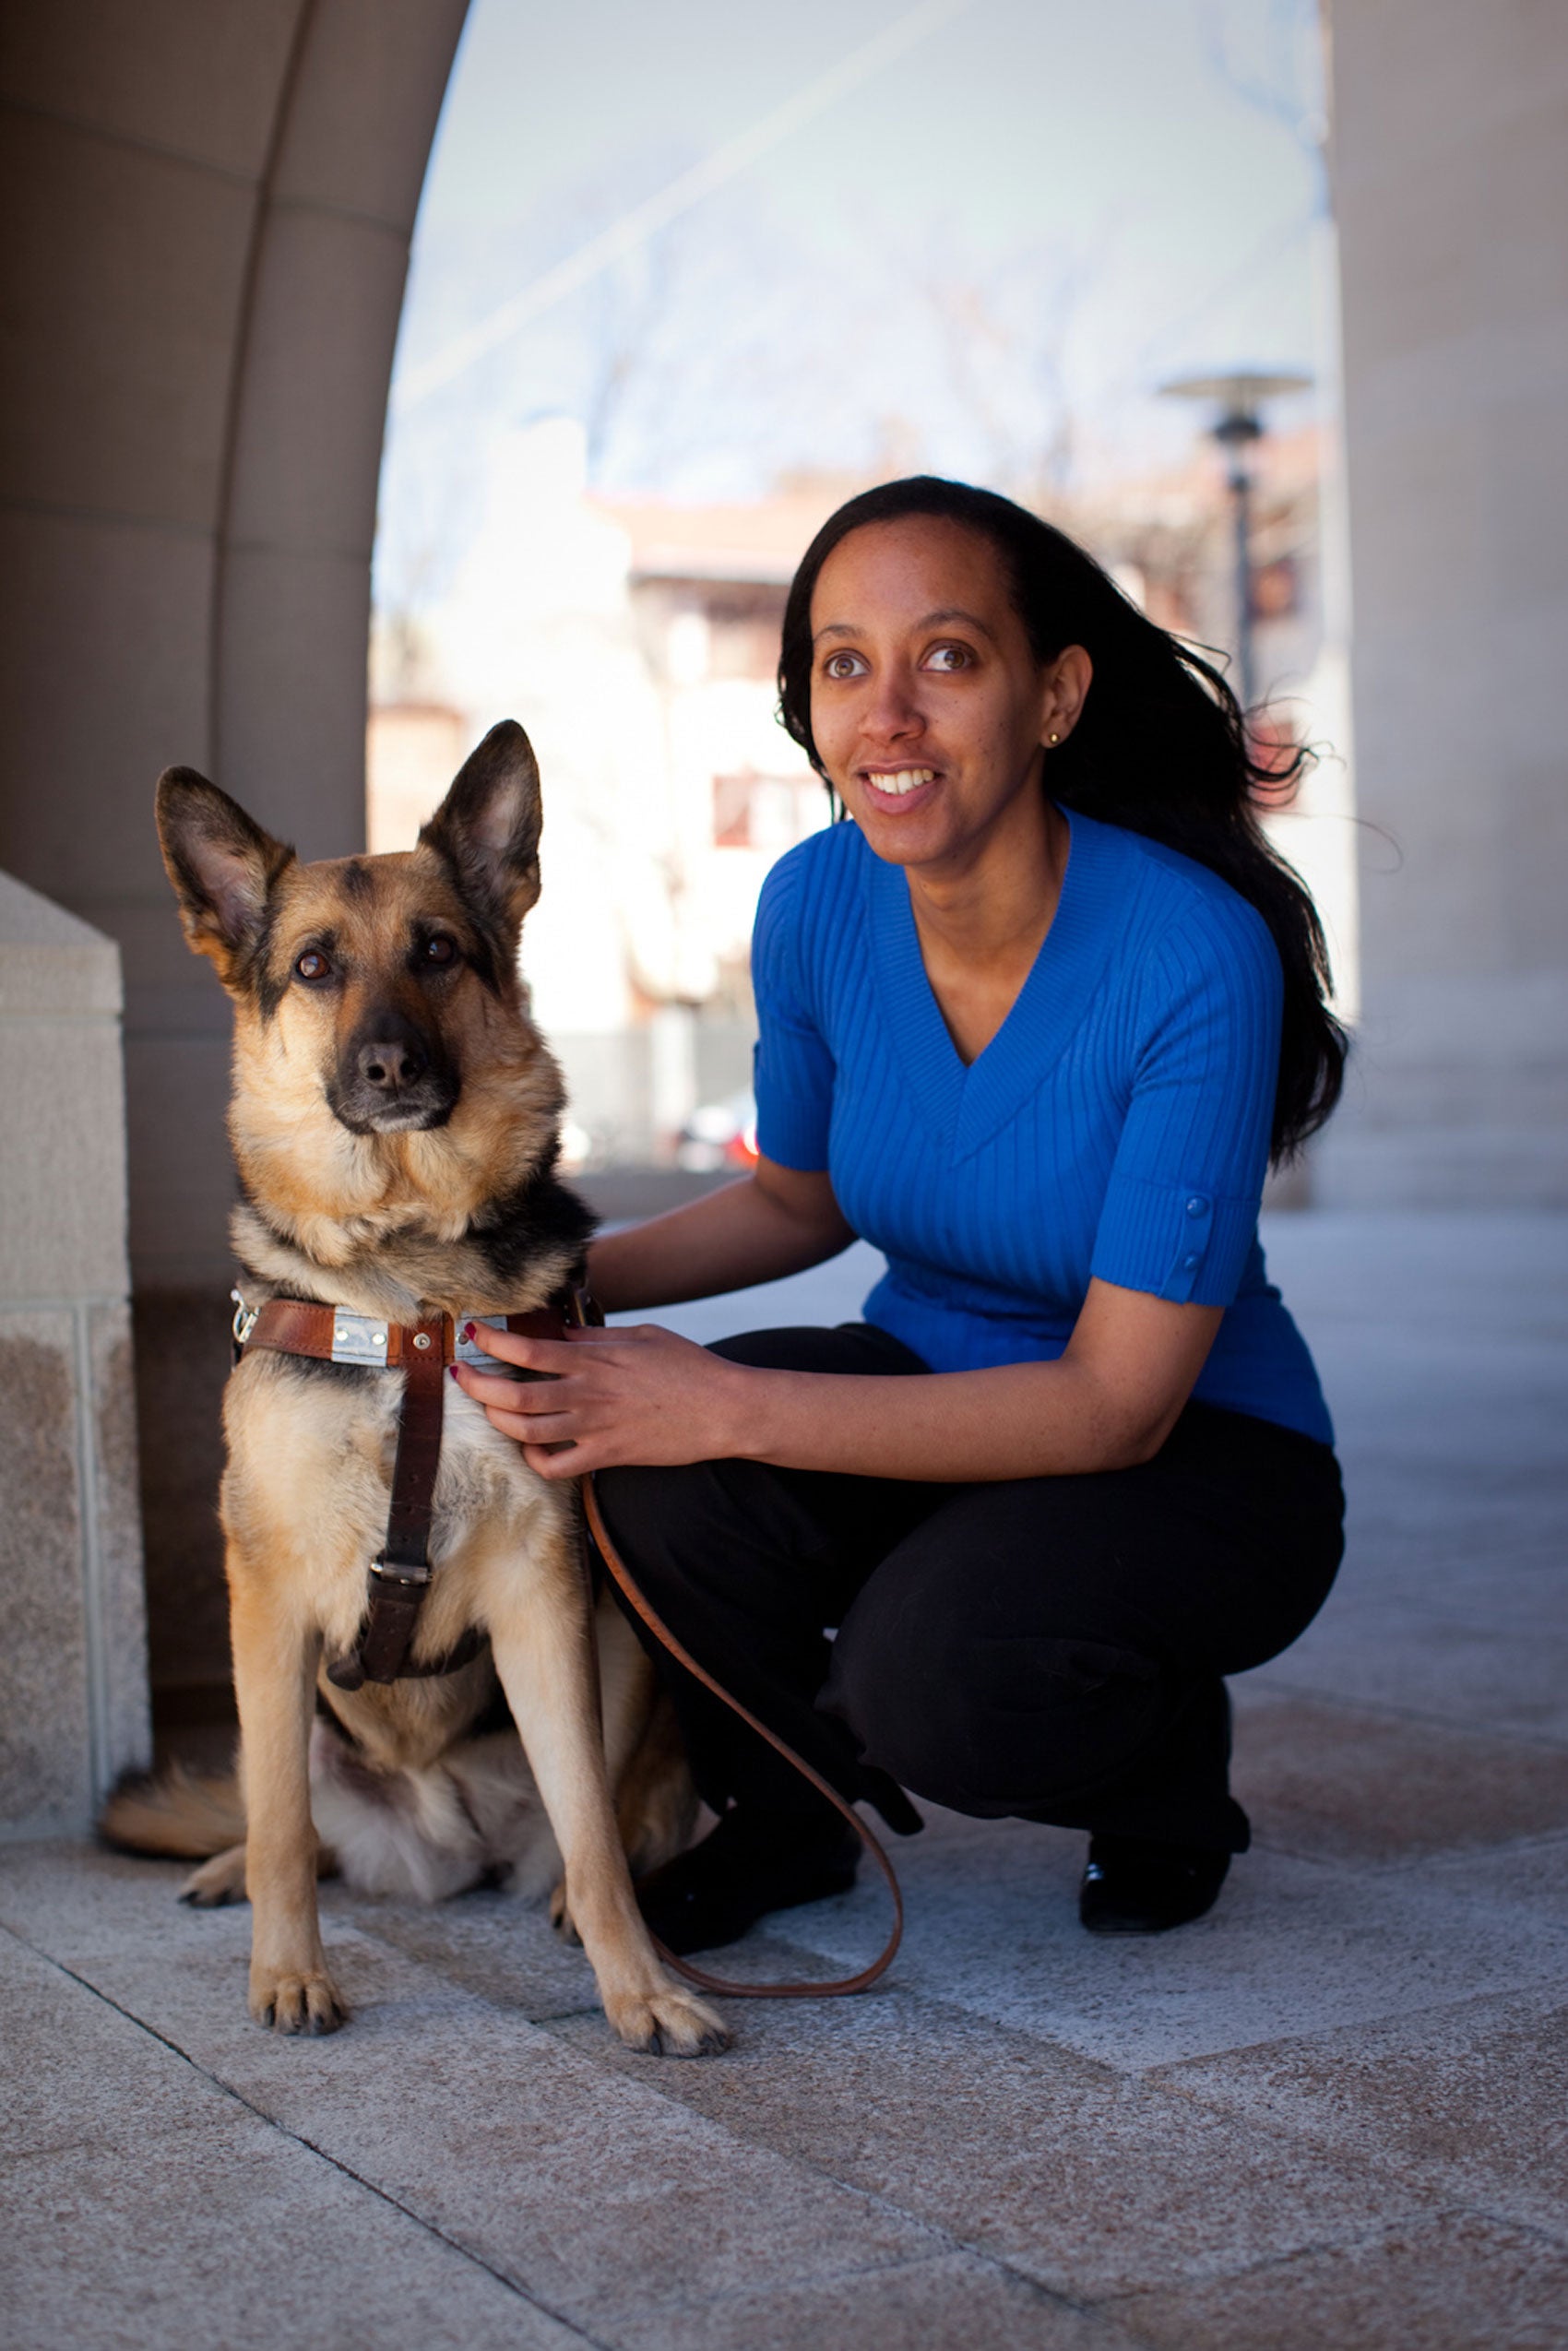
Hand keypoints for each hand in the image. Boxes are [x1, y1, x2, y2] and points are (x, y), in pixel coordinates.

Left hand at [448, 1320, 751, 1477]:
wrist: (724, 1409)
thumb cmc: (689, 1367)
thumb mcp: (642, 1336)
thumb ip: (597, 1336)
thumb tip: (562, 1333)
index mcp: (595, 1359)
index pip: (527, 1350)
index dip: (491, 1342)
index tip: (473, 1334)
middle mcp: (587, 1394)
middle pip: (514, 1394)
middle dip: (477, 1384)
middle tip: (462, 1374)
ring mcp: (595, 1428)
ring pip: (526, 1430)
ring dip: (497, 1419)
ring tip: (487, 1407)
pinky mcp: (607, 1456)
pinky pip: (556, 1466)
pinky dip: (534, 1459)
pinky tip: (530, 1447)